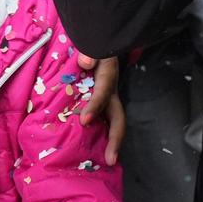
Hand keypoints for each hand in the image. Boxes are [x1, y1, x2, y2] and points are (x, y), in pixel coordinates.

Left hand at [77, 52, 126, 166]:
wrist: (100, 40)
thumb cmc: (93, 42)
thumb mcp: (93, 42)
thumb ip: (89, 50)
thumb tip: (85, 62)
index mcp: (108, 75)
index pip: (103, 91)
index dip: (95, 106)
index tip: (84, 121)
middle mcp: (111, 89)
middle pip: (118, 116)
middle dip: (116, 138)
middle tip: (110, 160)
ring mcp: (108, 97)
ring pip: (112, 121)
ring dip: (110, 141)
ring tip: (106, 160)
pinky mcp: (101, 101)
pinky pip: (102, 119)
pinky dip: (100, 134)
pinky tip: (92, 149)